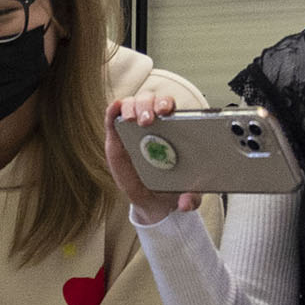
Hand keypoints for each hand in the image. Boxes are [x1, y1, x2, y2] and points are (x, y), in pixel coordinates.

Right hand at [103, 92, 202, 223]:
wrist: (152, 200)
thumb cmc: (171, 187)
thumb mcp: (188, 194)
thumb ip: (192, 199)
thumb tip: (186, 203)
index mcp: (175, 130)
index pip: (170, 107)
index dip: (167, 103)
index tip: (167, 112)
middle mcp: (154, 125)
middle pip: (150, 101)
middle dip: (149, 105)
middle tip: (148, 121)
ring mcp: (133, 129)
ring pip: (132, 104)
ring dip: (131, 107)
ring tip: (132, 120)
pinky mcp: (116, 138)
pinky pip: (112, 118)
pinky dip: (112, 111)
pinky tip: (115, 109)